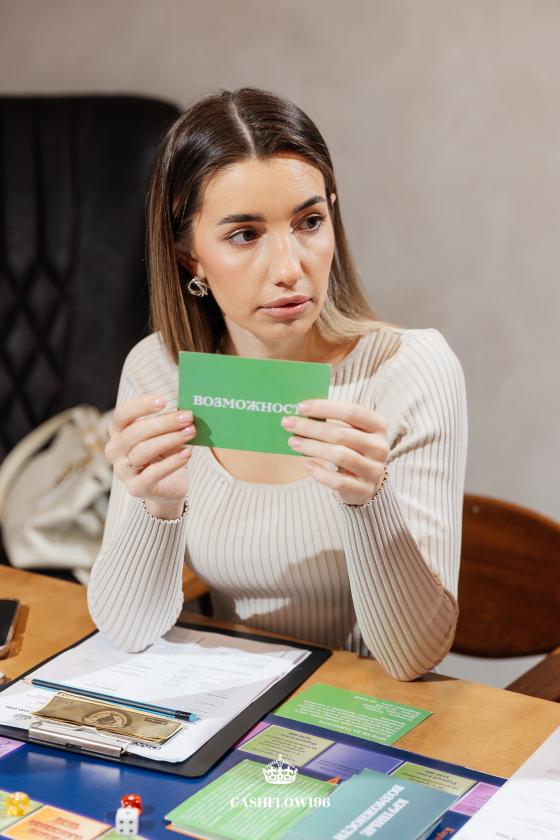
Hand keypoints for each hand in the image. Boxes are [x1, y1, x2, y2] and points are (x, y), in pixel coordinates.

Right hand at [106, 394, 196, 516]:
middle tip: (187, 417)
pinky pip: (154, 473)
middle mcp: (115, 450)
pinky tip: (187, 454)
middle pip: (136, 432)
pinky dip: (172, 462)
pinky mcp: (136, 488)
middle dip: (164, 423)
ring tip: (191, 433)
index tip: (163, 400)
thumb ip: (169, 421)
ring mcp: (123, 471)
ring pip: (144, 451)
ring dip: (170, 439)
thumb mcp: (165, 433)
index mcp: (118, 431)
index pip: (123, 414)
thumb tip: (186, 410)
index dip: (141, 406)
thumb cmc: (165, 453)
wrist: (169, 486)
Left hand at [281, 399, 388, 504]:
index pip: (352, 412)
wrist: (366, 483)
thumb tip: (300, 414)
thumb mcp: (349, 433)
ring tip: (292, 442)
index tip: (300, 407)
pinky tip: (306, 465)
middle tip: (288, 423)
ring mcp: (374, 470)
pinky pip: (338, 481)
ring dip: (312, 447)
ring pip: (340, 456)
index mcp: (378, 426)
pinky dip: (320, 473)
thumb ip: (331, 422)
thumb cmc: (352, 450)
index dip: (325, 408)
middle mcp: (379, 447)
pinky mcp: (363, 490)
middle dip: (311, 427)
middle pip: (341, 434)